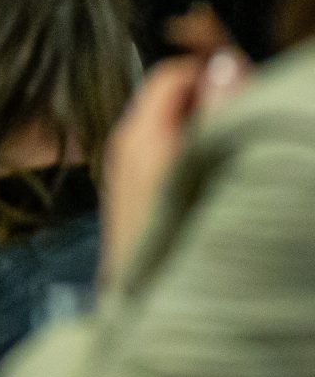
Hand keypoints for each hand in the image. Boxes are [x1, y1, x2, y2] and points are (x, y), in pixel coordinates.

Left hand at [99, 45, 247, 286]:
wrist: (149, 313)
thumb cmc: (179, 239)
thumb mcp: (210, 167)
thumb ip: (220, 113)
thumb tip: (228, 63)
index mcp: (138, 135)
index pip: (174, 74)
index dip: (215, 73)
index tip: (251, 88)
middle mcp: (124, 149)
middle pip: (175, 102)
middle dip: (215, 105)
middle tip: (253, 122)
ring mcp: (125, 177)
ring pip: (174, 132)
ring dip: (208, 134)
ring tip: (240, 156)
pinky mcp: (133, 202)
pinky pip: (167, 161)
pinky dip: (195, 159)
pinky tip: (220, 184)